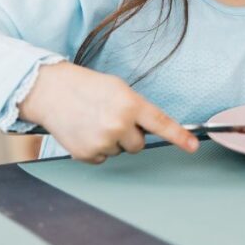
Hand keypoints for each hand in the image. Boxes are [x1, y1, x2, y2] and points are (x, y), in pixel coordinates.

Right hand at [18, 62, 198, 163]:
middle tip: (110, 117)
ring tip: (93, 121)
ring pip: (120, 151)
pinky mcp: (88, 154)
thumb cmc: (86, 86)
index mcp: (130, 104)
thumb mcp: (119, 89)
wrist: (51, 91)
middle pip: (139, 145)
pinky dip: (96, 148)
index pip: (161, 123)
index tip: (193, 147)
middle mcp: (118, 124)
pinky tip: (85, 131)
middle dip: (129, 134)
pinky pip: (103, 158)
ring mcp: (103, 141)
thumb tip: (152, 127)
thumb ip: (138, 108)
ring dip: (111, 140)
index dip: (179, 137)